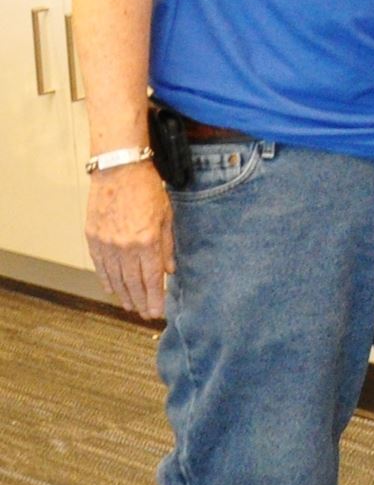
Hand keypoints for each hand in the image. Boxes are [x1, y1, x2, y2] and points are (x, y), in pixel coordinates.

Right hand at [86, 160, 173, 320]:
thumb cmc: (148, 189)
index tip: (158, 313)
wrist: (119, 169)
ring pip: (115, 277)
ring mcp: (106, 243)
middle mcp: (125, 246)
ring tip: (130, 306)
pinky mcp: (92, 237)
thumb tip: (170, 271)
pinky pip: (100, 265)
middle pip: (133, 283)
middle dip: (140, 302)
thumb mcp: (168, 215)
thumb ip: (169, 245)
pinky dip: (106, 279)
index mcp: (147, 241)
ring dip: (123, 294)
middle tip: (145, 315)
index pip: (152, 279)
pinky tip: (112, 289)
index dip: (155, 298)